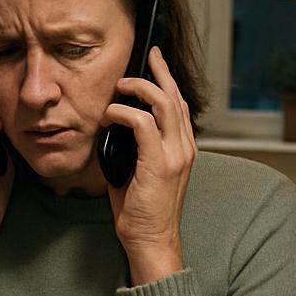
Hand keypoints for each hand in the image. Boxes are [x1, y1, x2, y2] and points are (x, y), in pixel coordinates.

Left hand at [101, 47, 196, 283]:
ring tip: (121, 85)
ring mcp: (175, 155)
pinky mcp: (159, 163)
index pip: (180, 105)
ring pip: (163, 103)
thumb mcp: (139, 172)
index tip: (155, 64)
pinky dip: (123, 113)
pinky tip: (110, 116)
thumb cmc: (142, 211)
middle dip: (160, 71)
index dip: (168, 82)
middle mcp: (184, 148)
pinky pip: (142, 123)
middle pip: (176, 96)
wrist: (151, 240)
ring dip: (139, 88)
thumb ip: (134, 149)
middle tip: (148, 54)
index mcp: (183, 149)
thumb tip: (114, 130)